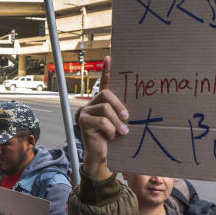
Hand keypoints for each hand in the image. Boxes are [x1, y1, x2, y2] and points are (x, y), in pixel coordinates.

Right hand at [77, 56, 127, 180]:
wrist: (102, 157)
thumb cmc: (114, 140)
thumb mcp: (120, 124)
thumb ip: (122, 114)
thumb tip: (133, 109)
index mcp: (102, 102)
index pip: (104, 82)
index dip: (106, 70)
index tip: (110, 57)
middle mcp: (92, 104)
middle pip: (106, 94)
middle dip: (119, 106)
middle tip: (127, 118)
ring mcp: (85, 112)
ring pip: (105, 108)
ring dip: (116, 122)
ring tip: (123, 132)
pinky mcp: (82, 121)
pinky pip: (100, 120)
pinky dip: (109, 129)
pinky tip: (111, 137)